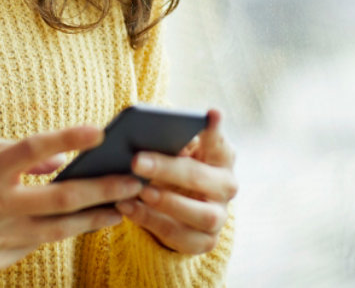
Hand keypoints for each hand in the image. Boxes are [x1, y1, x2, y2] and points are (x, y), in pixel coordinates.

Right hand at [0, 125, 144, 272]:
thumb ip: (17, 152)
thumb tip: (62, 159)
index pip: (32, 149)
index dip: (66, 138)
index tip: (99, 130)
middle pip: (59, 199)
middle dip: (101, 190)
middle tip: (134, 180)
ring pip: (58, 230)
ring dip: (94, 218)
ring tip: (123, 207)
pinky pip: (37, 243)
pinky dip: (59, 231)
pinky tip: (84, 221)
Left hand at [116, 108, 237, 254]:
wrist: (176, 207)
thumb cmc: (172, 168)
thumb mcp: (173, 151)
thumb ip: (170, 141)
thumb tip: (158, 137)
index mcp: (221, 157)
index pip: (220, 141)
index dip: (214, 130)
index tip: (210, 113)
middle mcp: (226, 186)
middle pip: (202, 178)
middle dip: (168, 169)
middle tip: (136, 160)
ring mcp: (219, 217)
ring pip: (202, 215)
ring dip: (168, 202)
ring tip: (139, 190)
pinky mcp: (205, 242)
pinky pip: (181, 237)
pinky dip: (152, 223)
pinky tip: (127, 208)